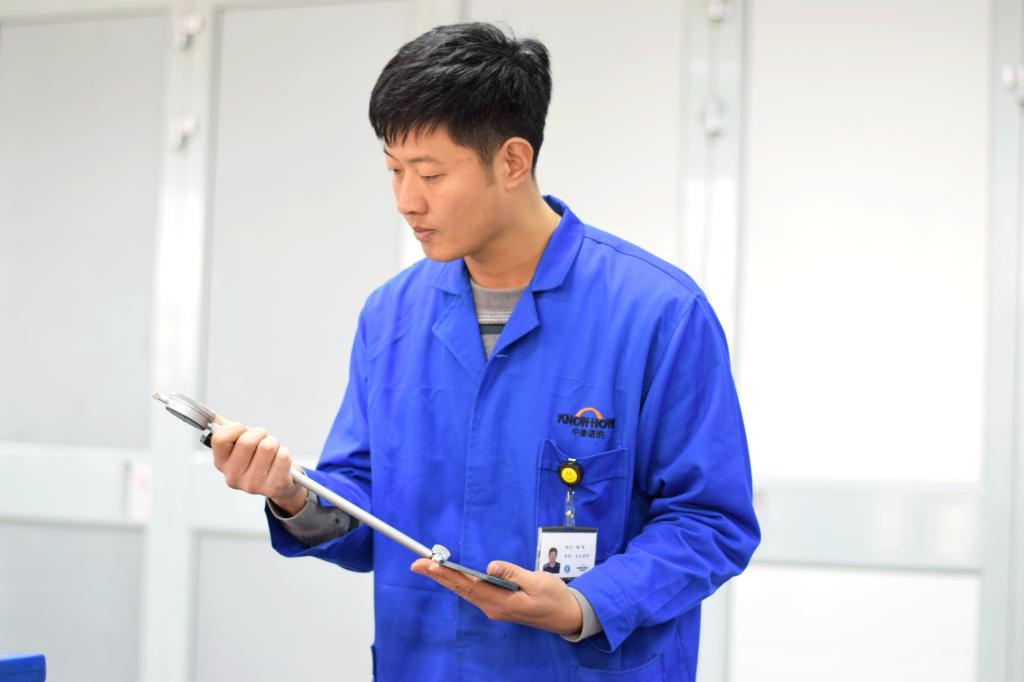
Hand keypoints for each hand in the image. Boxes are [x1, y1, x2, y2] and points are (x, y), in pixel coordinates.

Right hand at [209, 415, 305, 514]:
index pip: (220, 437)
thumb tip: (213, 415)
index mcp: (221, 463)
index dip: (236, 428)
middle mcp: (233, 476)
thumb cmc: (258, 458)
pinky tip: (280, 461)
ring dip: (274, 443)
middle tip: (263, 440)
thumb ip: (226, 430)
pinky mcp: (273, 487)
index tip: (244, 431)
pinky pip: (282, 456)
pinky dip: (284, 453)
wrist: (278, 482)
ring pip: (267, 446)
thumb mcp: (239, 445)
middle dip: (260, 434)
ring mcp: (252, 484)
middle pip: (247, 441)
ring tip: (272, 452)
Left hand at [410, 559, 582, 635]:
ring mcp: (494, 607)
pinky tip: (451, 575)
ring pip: (466, 590)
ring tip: (428, 566)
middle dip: (439, 575)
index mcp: (501, 603)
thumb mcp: (538, 583)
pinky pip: (475, 591)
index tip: (430, 563)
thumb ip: (513, 573)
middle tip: (417, 563)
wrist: (567, 616)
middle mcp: (493, 607)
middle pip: (461, 588)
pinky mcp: (498, 604)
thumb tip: (491, 566)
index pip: (468, 585)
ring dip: (447, 578)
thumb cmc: (555, 598)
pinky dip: (460, 581)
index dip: (448, 574)